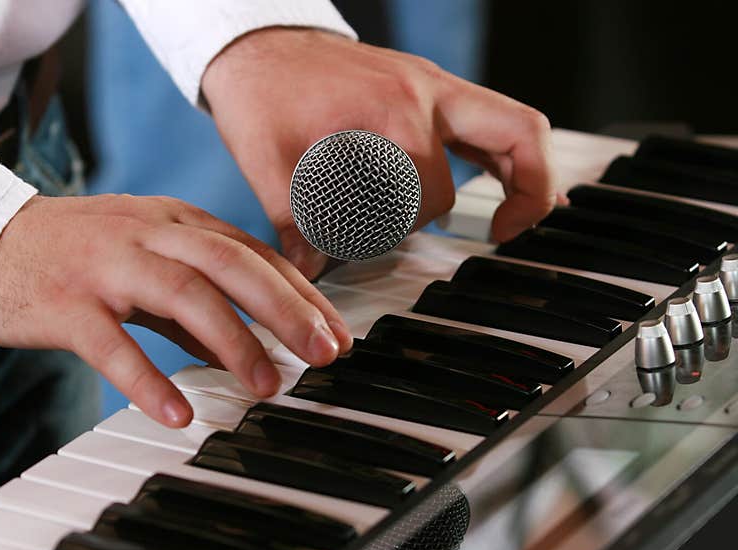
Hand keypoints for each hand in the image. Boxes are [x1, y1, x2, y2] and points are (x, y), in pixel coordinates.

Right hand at [0, 194, 351, 426]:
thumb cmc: (73, 255)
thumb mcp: (142, 260)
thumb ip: (191, 298)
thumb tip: (244, 340)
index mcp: (172, 222)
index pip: (251, 253)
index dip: (299, 293)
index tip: (335, 333)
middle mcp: (147, 235)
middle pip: (231, 265)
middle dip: (286, 309)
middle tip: (324, 354)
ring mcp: (106, 266)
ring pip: (183, 295)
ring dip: (233, 341)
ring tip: (267, 385)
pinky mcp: (66, 304)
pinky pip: (113, 345)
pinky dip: (149, 379)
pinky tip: (179, 413)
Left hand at [202, 28, 558, 278]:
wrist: (259, 45)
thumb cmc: (263, 90)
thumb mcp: (266, 160)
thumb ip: (293, 221)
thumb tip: (309, 270)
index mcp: (393, 108)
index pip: (430, 193)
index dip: (404, 229)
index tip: (368, 244)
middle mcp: (428, 90)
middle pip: (507, 144)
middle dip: (504, 196)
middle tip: (487, 235)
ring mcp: (435, 87)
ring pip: (516, 127)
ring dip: (523, 174)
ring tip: (515, 222)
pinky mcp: (430, 92)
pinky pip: (493, 122)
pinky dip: (509, 157)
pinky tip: (511, 190)